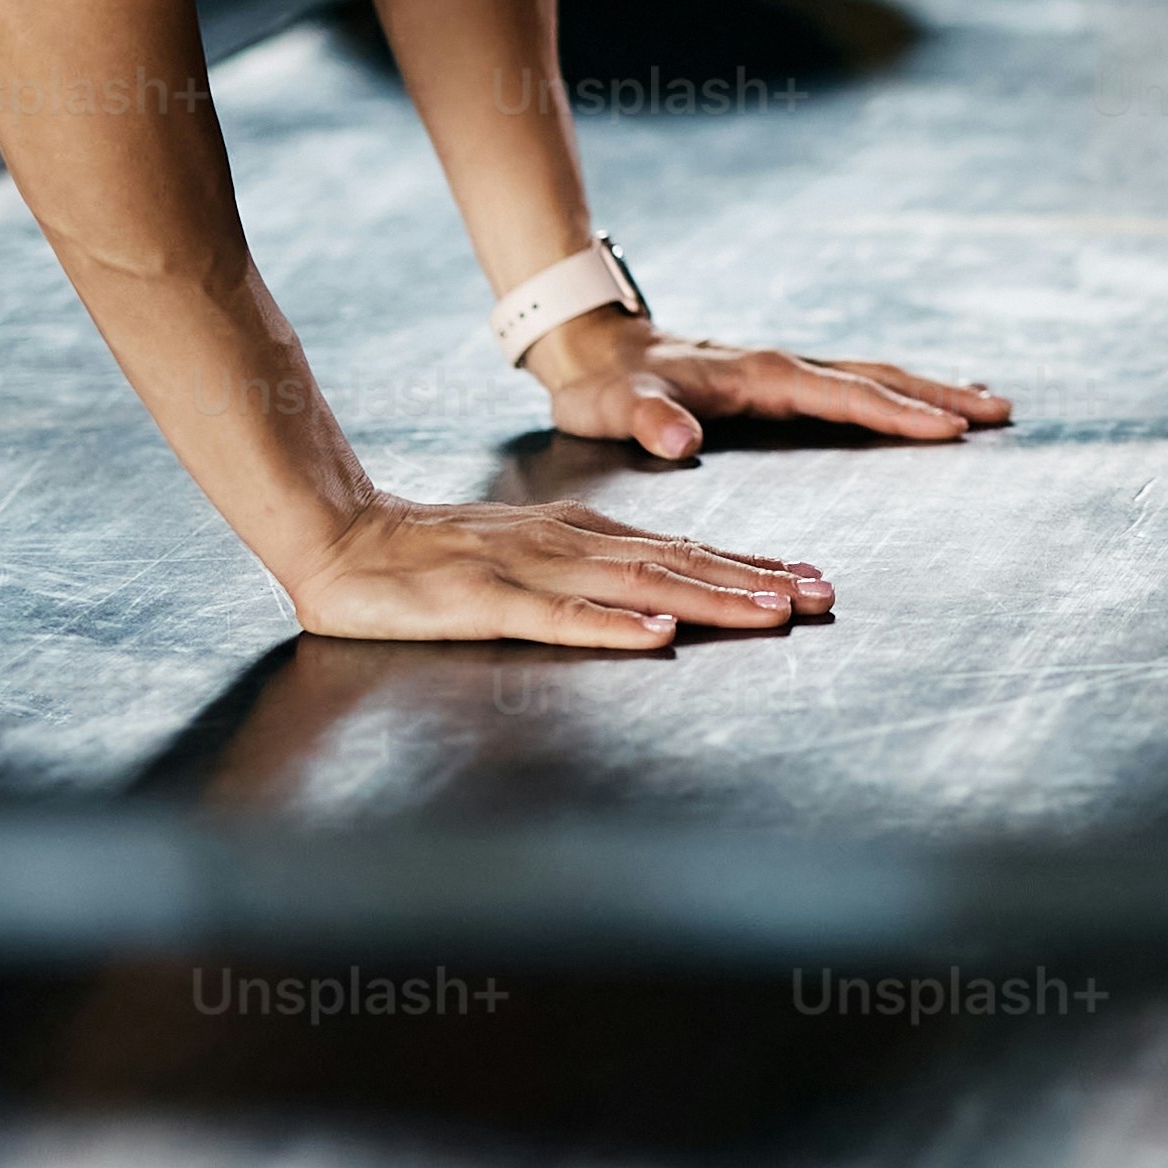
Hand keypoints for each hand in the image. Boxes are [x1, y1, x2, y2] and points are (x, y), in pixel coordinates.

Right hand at [283, 489, 835, 648]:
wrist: (345, 537)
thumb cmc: (440, 558)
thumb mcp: (533, 557)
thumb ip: (595, 573)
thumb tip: (668, 597)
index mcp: (583, 535)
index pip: (683, 550)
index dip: (751, 566)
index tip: (814, 582)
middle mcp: (569, 545)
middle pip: (676, 563)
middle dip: (754, 582)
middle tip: (821, 596)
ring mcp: (527, 570)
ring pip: (634, 585)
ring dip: (707, 598)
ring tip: (769, 612)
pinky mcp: (484, 600)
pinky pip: (555, 616)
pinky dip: (608, 624)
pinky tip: (652, 632)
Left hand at [529, 311, 1011, 461]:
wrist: (592, 345)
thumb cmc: (605, 384)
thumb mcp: (614, 406)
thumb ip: (648, 420)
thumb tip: (679, 439)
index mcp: (761, 374)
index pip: (845, 396)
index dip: (898, 414)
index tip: (950, 429)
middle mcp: (784, 365)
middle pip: (878, 378)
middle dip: (940, 395)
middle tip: (1002, 411)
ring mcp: (785, 368)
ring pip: (873, 376)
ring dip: (930, 389)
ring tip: (986, 403)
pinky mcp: (780, 378)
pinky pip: (854, 382)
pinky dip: (898, 390)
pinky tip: (920, 401)